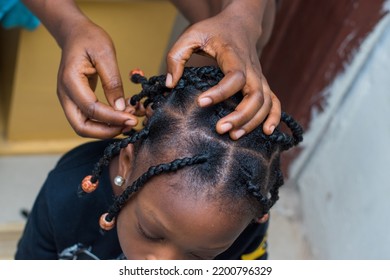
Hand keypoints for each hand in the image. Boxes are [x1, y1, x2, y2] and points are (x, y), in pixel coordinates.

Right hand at [56, 20, 137, 137]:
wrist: (75, 34)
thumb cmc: (90, 39)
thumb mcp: (105, 54)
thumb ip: (112, 82)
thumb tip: (121, 107)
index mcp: (70, 81)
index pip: (91, 109)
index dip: (112, 118)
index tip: (131, 119)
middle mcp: (65, 94)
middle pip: (81, 127)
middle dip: (106, 131)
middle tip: (129, 126)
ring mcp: (69, 100)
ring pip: (84, 126)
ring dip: (106, 129)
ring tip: (127, 123)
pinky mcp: (76, 101)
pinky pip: (89, 119)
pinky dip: (105, 123)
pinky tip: (121, 117)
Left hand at [165, 2, 280, 138]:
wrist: (240, 24)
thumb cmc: (214, 31)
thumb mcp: (192, 35)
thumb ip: (176, 57)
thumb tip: (170, 84)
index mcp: (233, 56)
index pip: (234, 76)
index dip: (220, 92)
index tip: (201, 102)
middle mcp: (251, 69)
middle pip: (254, 95)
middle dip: (240, 115)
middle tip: (220, 129)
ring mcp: (259, 77)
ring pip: (265, 102)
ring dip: (252, 121)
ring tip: (234, 136)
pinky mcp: (262, 84)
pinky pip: (274, 102)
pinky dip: (274, 117)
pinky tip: (267, 132)